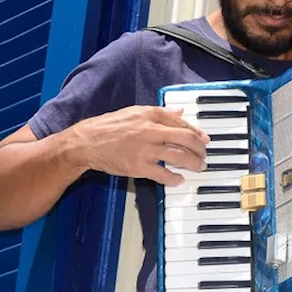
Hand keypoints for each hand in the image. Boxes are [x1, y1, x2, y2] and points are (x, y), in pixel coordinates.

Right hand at [68, 106, 210, 185]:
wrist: (87, 142)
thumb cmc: (109, 127)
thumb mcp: (134, 112)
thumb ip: (159, 113)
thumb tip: (180, 112)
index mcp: (150, 115)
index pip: (181, 122)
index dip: (197, 132)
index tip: (205, 139)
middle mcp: (150, 130)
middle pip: (185, 138)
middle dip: (200, 148)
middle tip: (204, 155)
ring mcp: (145, 149)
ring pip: (178, 156)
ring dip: (193, 163)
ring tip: (198, 167)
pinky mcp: (138, 166)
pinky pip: (163, 174)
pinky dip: (174, 178)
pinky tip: (179, 180)